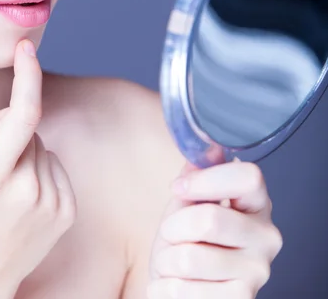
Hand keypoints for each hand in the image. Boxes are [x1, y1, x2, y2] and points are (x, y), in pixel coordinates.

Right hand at [0, 40, 75, 296]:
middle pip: (26, 126)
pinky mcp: (67, 211)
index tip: (25, 49)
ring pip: (41, 145)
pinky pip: (54, 164)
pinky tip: (17, 195)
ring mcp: (52, 203)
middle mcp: (28, 191)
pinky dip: (36, 168)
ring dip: (19, 150)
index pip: (24, 113)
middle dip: (2, 128)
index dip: (27, 74)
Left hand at [148, 159, 282, 298]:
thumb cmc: (186, 238)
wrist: (183, 286)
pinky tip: (177, 283)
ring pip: (188, 257)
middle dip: (173, 227)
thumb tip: (208, 147)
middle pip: (209, 219)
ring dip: (166, 259)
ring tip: (173, 261)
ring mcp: (257, 272)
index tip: (178, 187)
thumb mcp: (187, 202)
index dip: (206, 179)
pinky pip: (181, 289)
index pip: (248, 177)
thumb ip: (196, 175)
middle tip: (171, 234)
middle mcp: (266, 236)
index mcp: (256, 203)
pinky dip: (165, 285)